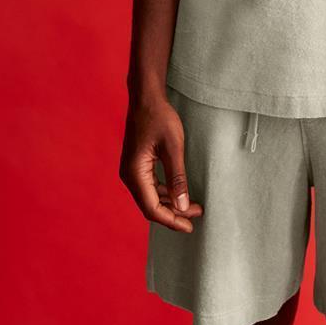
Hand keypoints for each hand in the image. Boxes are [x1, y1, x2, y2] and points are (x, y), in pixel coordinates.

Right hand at [119, 93, 204, 232]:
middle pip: (150, 206)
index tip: (190, 226)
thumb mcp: (174, 147)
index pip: (152, 208)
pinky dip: (164, 193)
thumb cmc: (160, 118)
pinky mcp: (137, 164)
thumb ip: (177, 178)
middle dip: (173, 214)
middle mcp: (129, 175)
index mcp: (135, 173)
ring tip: (192, 206)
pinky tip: (179, 193)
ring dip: (170, 204)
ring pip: (150, 197)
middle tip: (196, 216)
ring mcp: (132, 170)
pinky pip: (150, 186)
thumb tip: (182, 206)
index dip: (172, 220)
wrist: (146, 97)